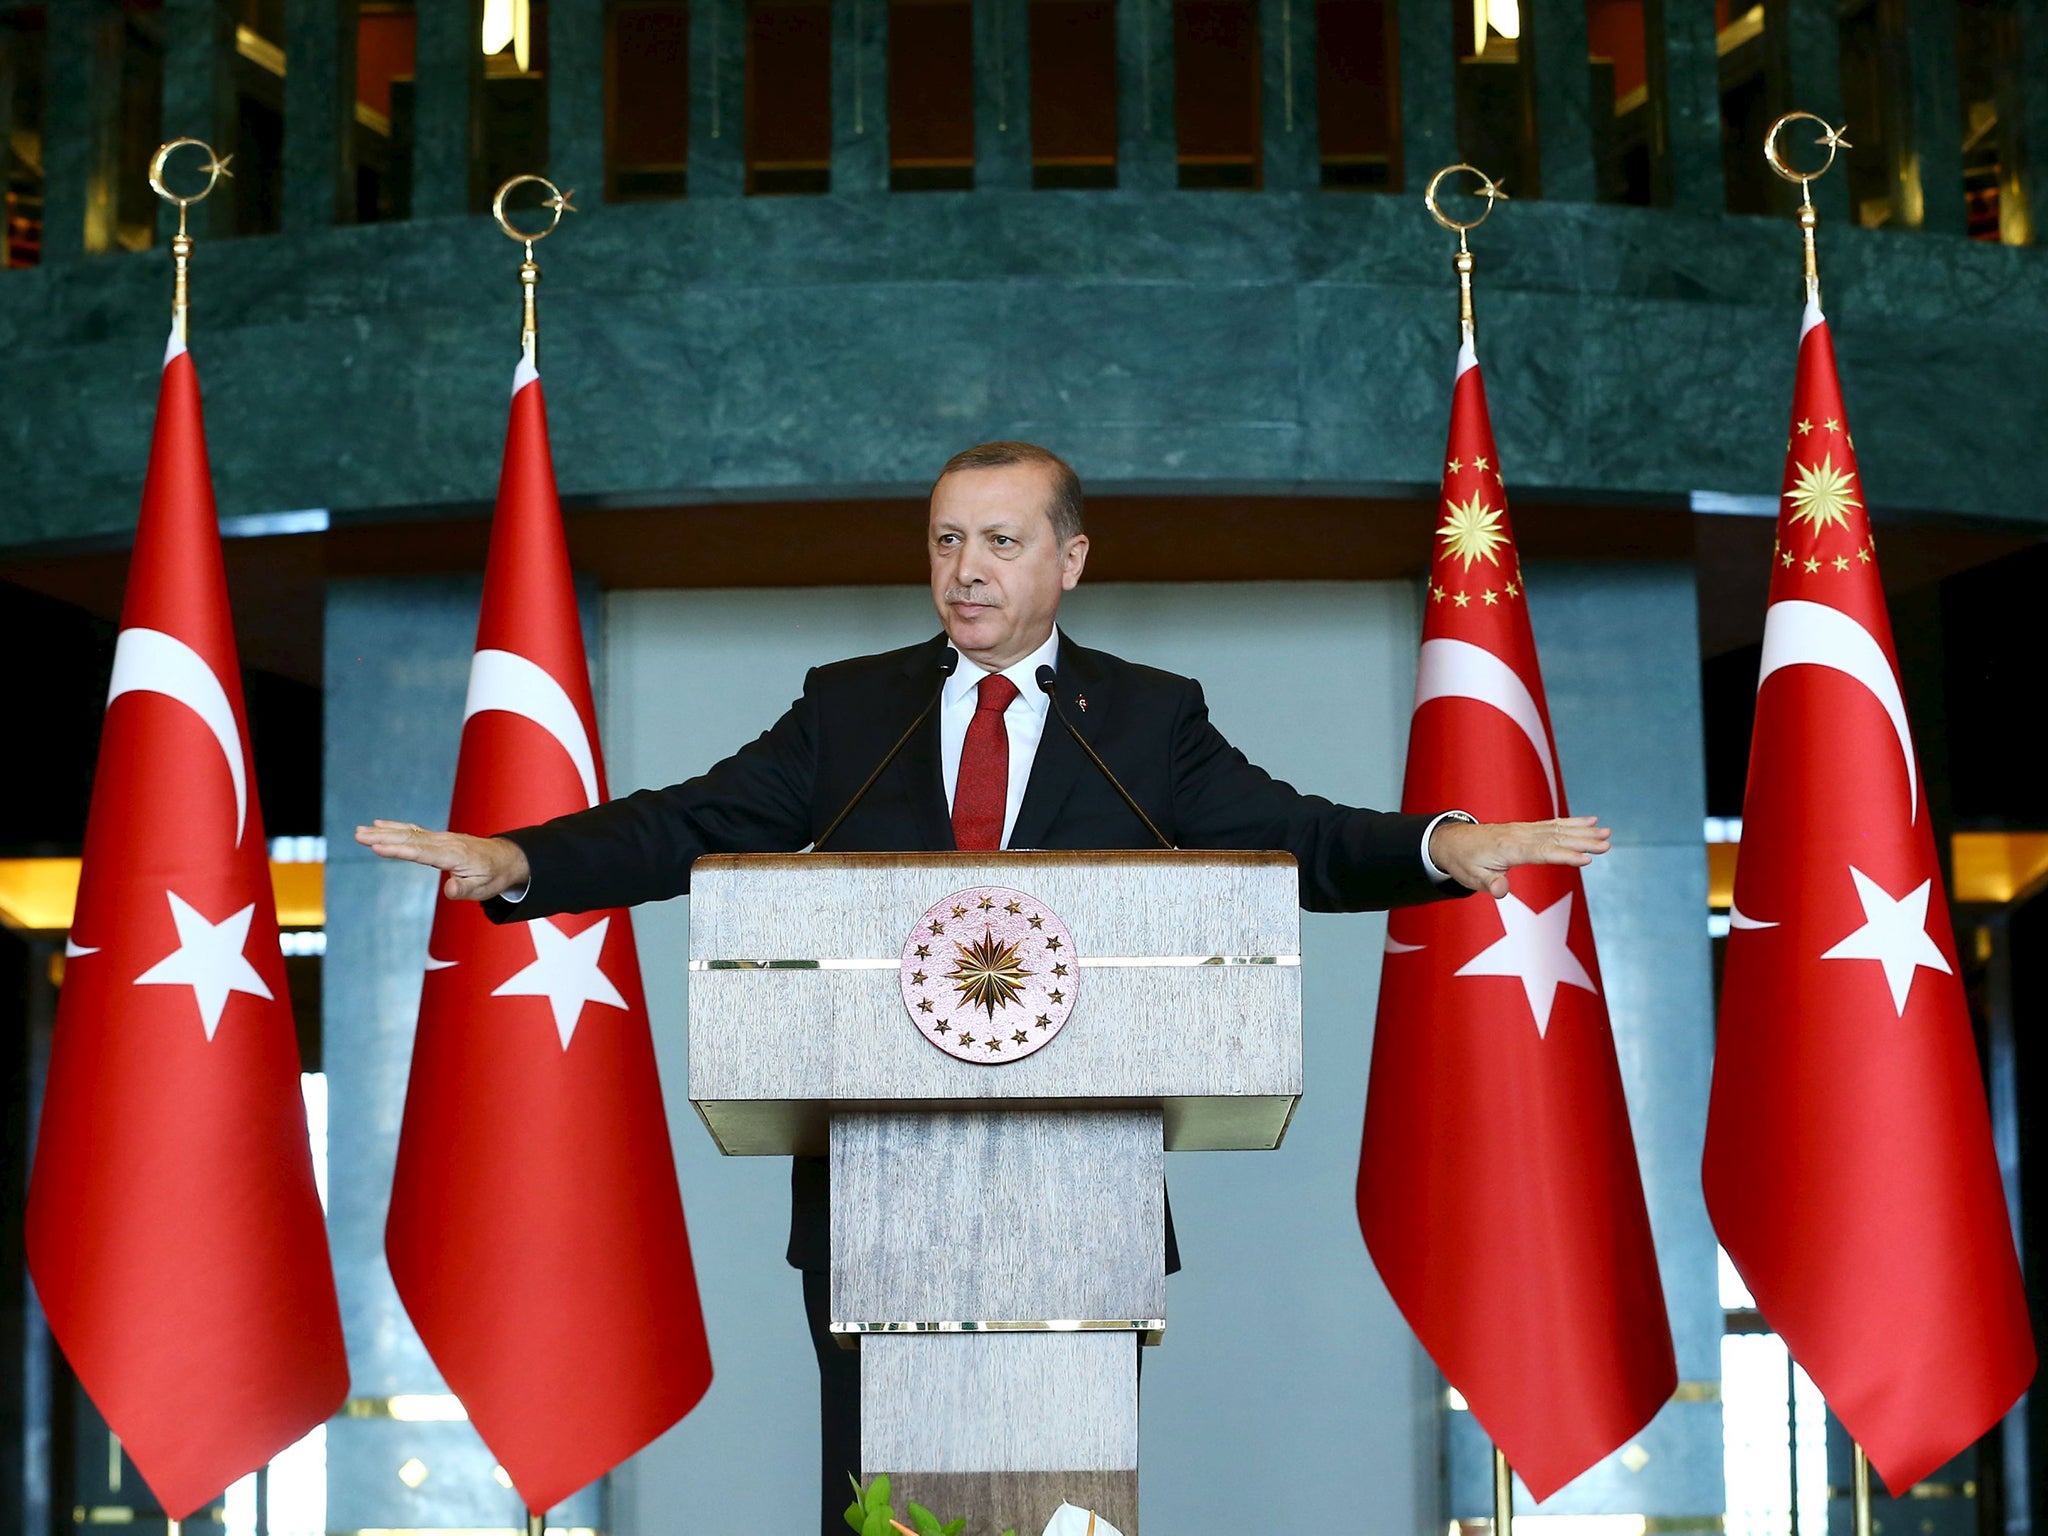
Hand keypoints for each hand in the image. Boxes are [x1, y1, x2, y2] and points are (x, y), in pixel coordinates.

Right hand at [353, 820, 531, 900]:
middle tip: (358, 834)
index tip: (377, 847)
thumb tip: (449, 890)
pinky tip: (380, 825)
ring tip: (361, 831)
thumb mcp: (482, 889)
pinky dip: (396, 828)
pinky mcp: (438, 839)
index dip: (398, 849)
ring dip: (384, 831)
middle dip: (383, 837)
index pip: (421, 852)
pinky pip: (414, 831)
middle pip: (410, 838)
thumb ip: (464, 890)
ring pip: (409, 832)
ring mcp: (441, 838)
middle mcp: (445, 843)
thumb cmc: (493, 876)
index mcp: (453, 855)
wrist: (506, 859)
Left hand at [1429, 814, 1611, 898]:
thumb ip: (1488, 883)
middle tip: (1607, 844)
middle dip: (1583, 841)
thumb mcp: (1470, 877)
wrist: (1451, 841)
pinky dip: (1572, 822)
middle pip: (1556, 838)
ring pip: (1558, 829)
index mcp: (1509, 848)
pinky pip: (1552, 824)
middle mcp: (1520, 835)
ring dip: (1583, 831)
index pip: (1542, 852)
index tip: (1587, 859)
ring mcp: (1524, 830)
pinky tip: (1590, 822)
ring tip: (1607, 833)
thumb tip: (1502, 891)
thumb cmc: (1463, 862)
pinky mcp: (1526, 829)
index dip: (1565, 855)